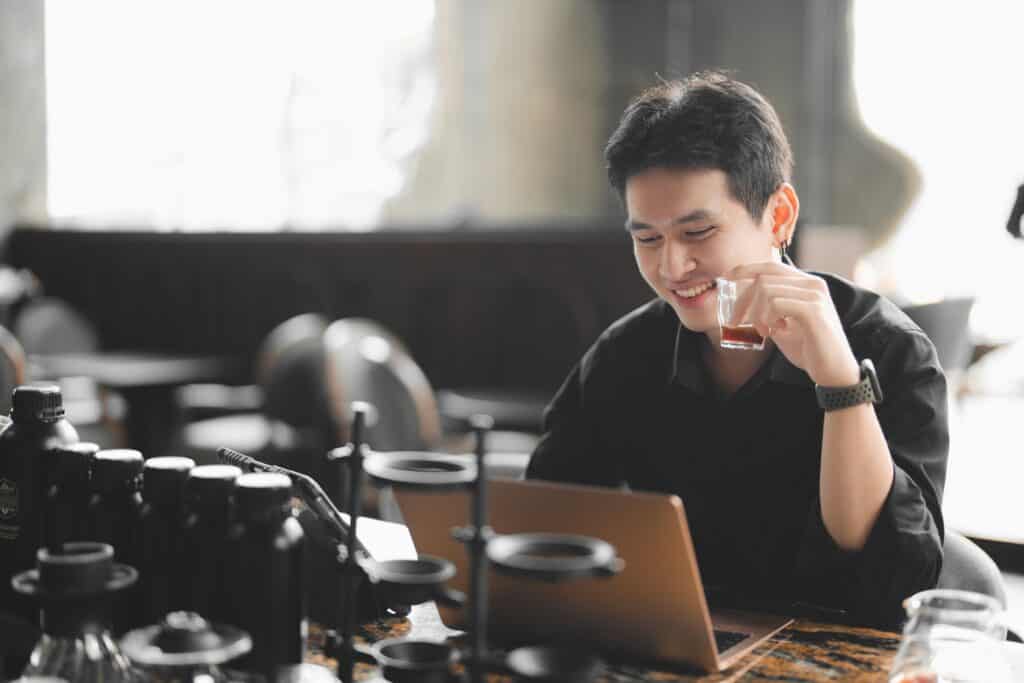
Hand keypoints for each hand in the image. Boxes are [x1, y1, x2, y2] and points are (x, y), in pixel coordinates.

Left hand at [726, 262, 859, 385]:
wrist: (834, 371)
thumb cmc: (808, 348)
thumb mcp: (781, 324)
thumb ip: (765, 310)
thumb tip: (740, 300)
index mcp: (806, 284)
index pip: (770, 266)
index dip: (745, 269)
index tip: (724, 279)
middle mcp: (812, 284)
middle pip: (763, 278)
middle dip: (742, 300)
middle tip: (735, 321)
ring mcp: (814, 295)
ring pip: (766, 290)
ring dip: (755, 313)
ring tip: (763, 331)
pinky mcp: (813, 310)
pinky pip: (776, 304)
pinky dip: (767, 318)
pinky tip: (774, 332)